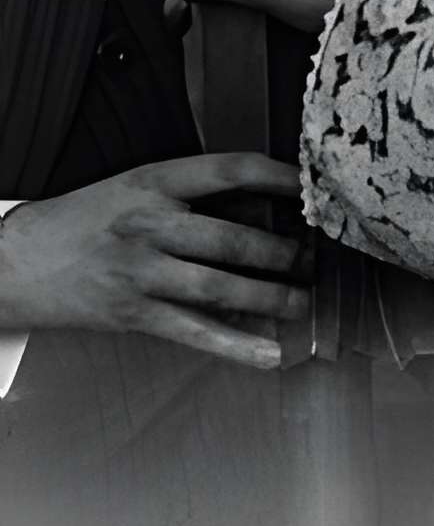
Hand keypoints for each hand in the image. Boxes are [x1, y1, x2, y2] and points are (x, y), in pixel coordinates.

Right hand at [0, 156, 308, 369]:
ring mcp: (143, 273)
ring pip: (222, 287)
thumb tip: (256, 204)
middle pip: (234, 239)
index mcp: (154, 183)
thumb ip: (186, 194)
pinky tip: (269, 353)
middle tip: (313, 259)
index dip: (277, 176)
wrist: (16, 261)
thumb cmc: (82, 221)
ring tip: (302, 301)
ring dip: (272, 297)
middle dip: (284, 253)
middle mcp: (151, 225)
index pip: (229, 171)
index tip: (310, 185)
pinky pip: (195, 332)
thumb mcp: (131, 187)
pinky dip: (236, 345)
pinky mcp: (134, 314)